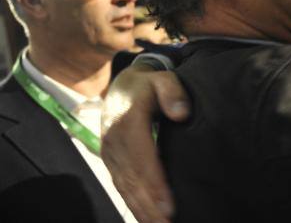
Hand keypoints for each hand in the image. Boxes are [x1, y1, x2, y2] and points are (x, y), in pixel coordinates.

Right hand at [101, 64, 190, 222]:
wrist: (122, 87)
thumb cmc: (149, 86)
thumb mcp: (162, 80)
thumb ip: (173, 93)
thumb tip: (181, 113)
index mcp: (127, 122)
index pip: (142, 158)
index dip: (154, 183)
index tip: (168, 205)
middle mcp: (114, 141)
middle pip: (132, 179)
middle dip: (149, 206)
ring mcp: (109, 153)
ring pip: (124, 187)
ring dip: (141, 210)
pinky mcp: (109, 161)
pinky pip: (120, 186)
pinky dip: (132, 204)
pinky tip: (146, 219)